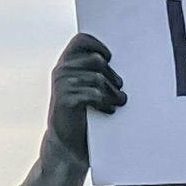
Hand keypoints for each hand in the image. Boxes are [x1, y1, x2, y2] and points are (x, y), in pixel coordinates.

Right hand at [47, 33, 125, 160]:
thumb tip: (123, 61)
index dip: (99, 45)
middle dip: (112, 75)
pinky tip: (109, 109)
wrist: (68, 145)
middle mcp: (62, 71)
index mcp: (67, 64)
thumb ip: (97, 72)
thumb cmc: (84, 115)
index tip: (111, 58)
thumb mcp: (88, 89)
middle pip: (96, 60)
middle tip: (120, 88)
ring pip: (98, 78)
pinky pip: (93, 94)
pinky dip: (106, 102)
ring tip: (119, 101)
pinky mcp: (65, 101)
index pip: (81, 40)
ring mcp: (62, 85)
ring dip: (113, 91)